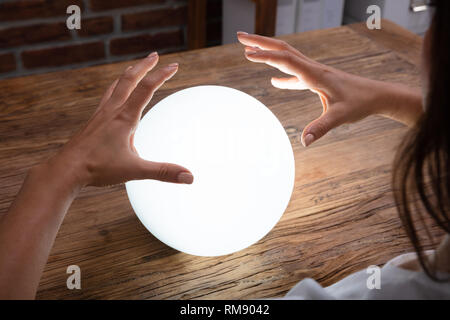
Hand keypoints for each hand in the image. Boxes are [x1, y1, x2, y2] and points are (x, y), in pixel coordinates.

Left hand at [44, 52, 193, 188]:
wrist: (66, 169)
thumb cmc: (98, 168)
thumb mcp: (135, 170)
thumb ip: (164, 172)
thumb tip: (190, 177)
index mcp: (125, 118)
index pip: (147, 89)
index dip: (162, 75)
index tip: (174, 65)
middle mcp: (112, 110)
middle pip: (129, 79)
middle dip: (144, 65)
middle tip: (155, 55)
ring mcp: (101, 114)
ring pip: (116, 85)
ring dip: (129, 74)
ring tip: (135, 68)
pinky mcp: (93, 121)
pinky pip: (107, 97)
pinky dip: (115, 88)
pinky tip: (115, 96)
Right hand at [237, 32, 420, 146]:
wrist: (377, 96)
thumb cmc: (360, 104)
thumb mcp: (340, 117)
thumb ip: (321, 128)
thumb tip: (304, 142)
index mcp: (315, 74)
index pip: (285, 60)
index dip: (265, 56)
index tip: (246, 53)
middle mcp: (312, 68)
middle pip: (282, 49)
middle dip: (260, 41)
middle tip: (240, 36)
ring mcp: (314, 73)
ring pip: (286, 57)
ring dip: (267, 51)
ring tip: (249, 50)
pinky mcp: (316, 80)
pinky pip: (294, 73)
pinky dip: (281, 73)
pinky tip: (274, 81)